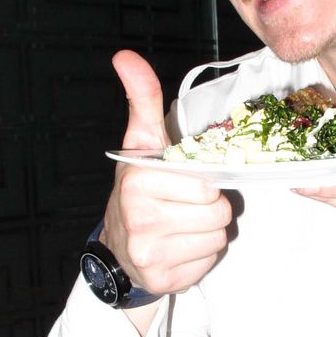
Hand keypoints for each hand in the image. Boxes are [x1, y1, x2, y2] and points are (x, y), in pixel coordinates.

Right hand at [101, 50, 232, 298]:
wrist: (118, 247)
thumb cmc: (138, 189)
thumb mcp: (141, 143)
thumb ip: (141, 100)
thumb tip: (125, 57)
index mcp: (140, 181)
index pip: (206, 185)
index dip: (204, 184)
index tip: (184, 184)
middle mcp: (141, 219)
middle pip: (217, 213)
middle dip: (209, 208)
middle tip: (185, 206)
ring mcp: (150, 254)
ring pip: (217, 237)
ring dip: (207, 231)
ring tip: (182, 225)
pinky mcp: (163, 279)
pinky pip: (209, 260)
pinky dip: (201, 255)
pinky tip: (180, 247)